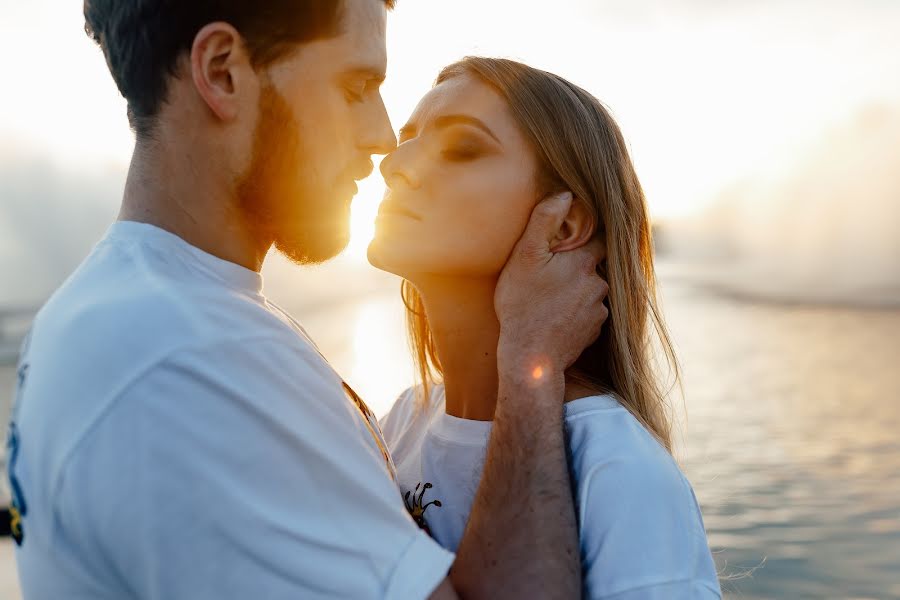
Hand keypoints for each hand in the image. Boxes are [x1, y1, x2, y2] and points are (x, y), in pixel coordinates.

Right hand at [495, 192, 608, 380]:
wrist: (530, 358)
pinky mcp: (596, 330)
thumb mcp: (525, 256)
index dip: (583, 234)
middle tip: (552, 271)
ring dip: (576, 289)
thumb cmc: (522, 305)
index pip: (596, 236)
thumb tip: (565, 193)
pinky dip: (577, 311)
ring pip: (591, 289)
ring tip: (550, 297)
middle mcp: (599, 283)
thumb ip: (544, 220)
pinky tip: (556, 316)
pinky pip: (590, 312)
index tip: (569, 238)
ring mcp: (600, 309)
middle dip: (577, 264)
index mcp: (584, 261)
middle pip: (593, 264)